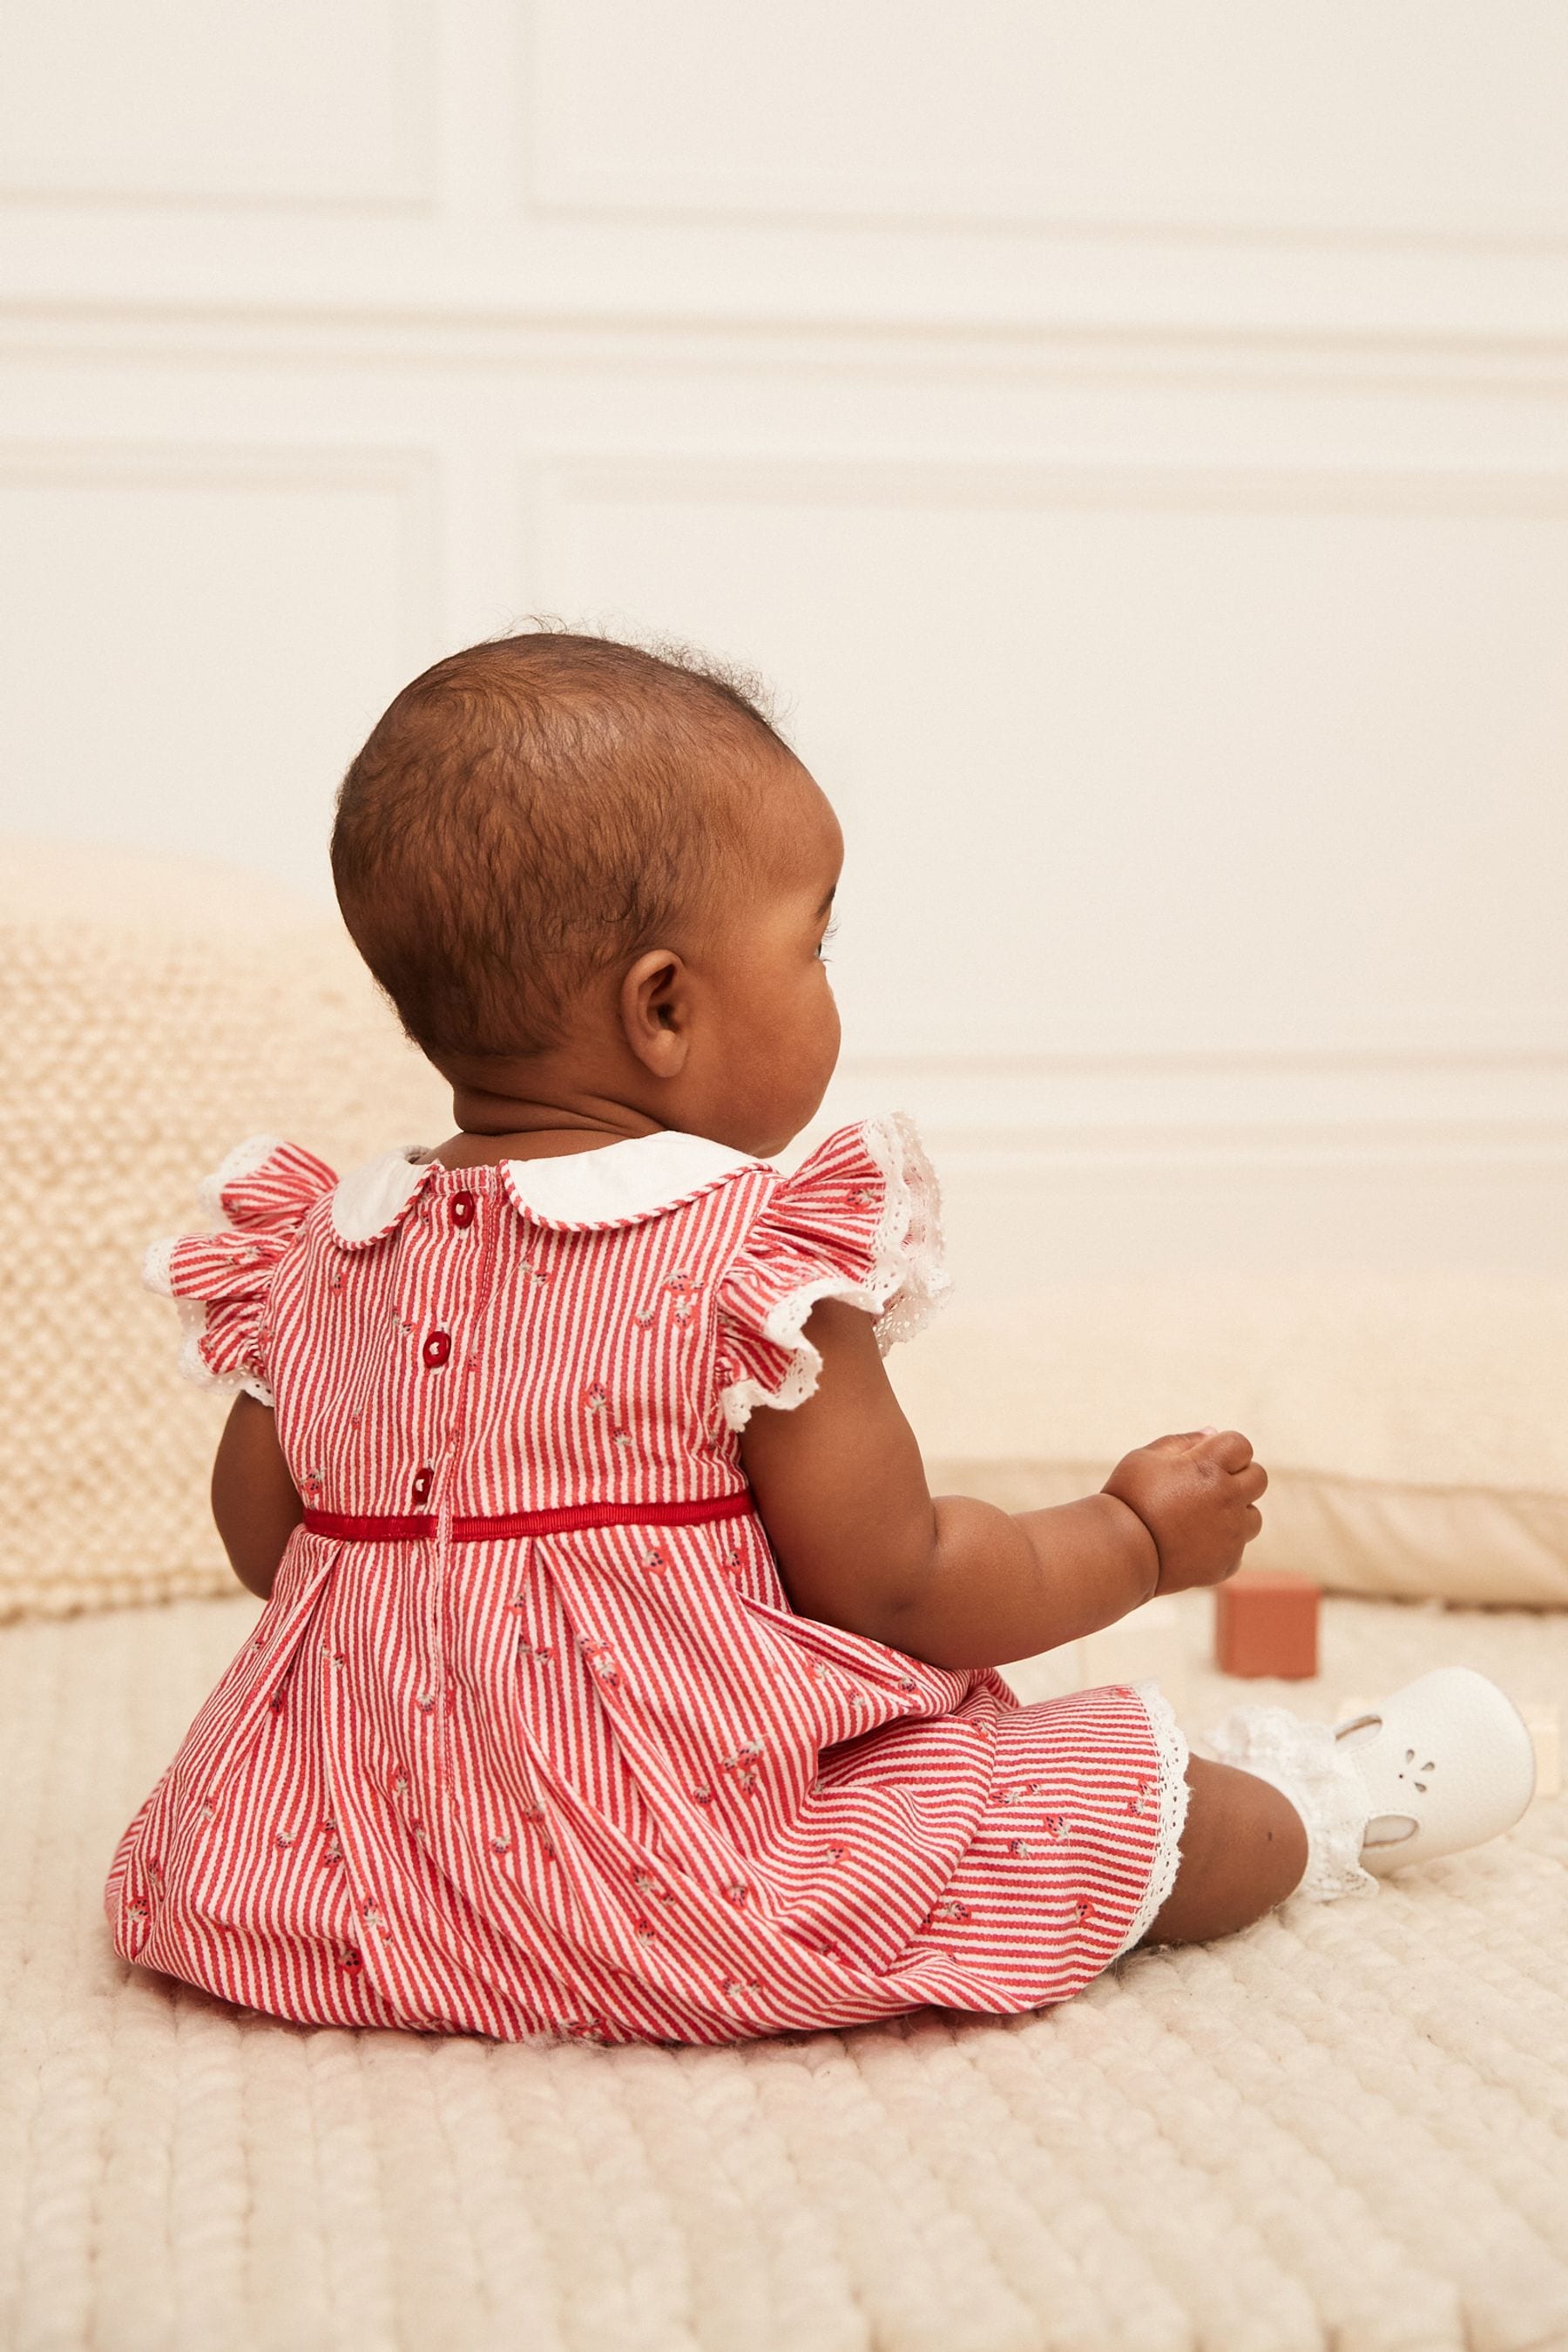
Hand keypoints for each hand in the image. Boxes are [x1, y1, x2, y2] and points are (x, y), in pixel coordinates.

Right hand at [1101, 1429, 1266, 1595]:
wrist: (1119, 1552)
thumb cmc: (1128, 1499)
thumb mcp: (1146, 1458)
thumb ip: (1182, 1442)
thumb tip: (1213, 1432)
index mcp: (1209, 1467)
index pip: (1242, 1445)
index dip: (1224, 1449)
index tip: (1205, 1459)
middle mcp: (1227, 1499)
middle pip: (1259, 1478)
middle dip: (1239, 1476)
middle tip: (1206, 1486)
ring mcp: (1231, 1534)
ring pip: (1253, 1516)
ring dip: (1235, 1512)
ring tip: (1200, 1517)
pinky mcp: (1227, 1563)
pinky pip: (1237, 1548)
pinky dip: (1222, 1545)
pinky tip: (1192, 1544)